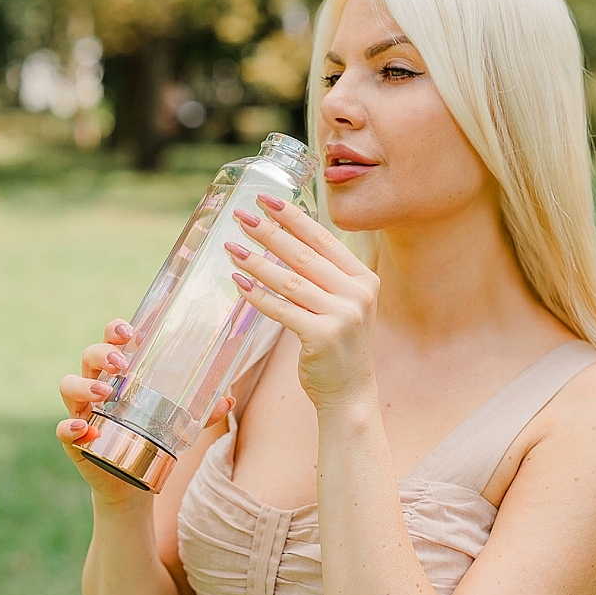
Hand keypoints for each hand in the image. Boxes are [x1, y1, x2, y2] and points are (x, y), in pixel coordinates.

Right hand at [57, 319, 234, 502]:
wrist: (133, 481)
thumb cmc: (153, 437)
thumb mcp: (180, 423)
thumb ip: (203, 412)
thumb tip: (229, 400)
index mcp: (120, 372)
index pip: (112, 339)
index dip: (115, 329)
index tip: (130, 331)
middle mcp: (97, 385)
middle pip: (89, 356)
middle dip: (102, 353)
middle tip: (122, 363)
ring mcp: (82, 410)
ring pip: (69, 385)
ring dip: (85, 385)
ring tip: (105, 393)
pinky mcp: (74, 440)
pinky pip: (62, 429)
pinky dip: (70, 427)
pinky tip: (84, 427)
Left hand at [225, 194, 379, 410]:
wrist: (350, 394)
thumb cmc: (339, 345)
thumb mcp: (344, 303)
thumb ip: (325, 274)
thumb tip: (285, 238)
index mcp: (364, 278)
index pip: (324, 239)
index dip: (294, 218)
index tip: (268, 200)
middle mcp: (358, 293)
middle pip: (304, 255)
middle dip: (269, 232)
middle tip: (241, 216)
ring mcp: (343, 315)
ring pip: (290, 280)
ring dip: (256, 261)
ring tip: (231, 246)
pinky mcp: (323, 336)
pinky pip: (282, 309)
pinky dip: (257, 294)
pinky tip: (238, 281)